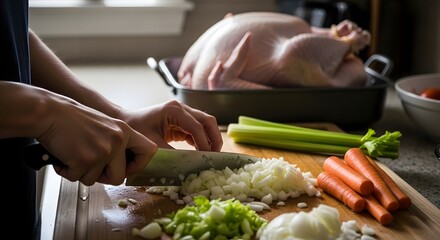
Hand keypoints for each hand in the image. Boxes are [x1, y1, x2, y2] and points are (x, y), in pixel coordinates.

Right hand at [36, 91, 157, 185]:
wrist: (49, 112)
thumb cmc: (71, 120)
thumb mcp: (104, 125)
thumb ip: (115, 142)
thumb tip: (121, 166)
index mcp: (124, 131)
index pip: (149, 151)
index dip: (138, 165)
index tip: (126, 168)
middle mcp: (118, 140)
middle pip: (119, 177)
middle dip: (103, 178)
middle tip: (90, 166)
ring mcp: (103, 150)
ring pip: (94, 180)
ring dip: (81, 173)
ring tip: (74, 154)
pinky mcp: (86, 160)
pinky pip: (77, 178)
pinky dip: (67, 171)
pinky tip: (64, 155)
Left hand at [119, 100, 222, 151]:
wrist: (125, 123)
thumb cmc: (135, 130)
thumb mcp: (152, 144)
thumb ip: (171, 153)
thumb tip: (188, 164)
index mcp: (174, 110)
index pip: (196, 126)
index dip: (204, 142)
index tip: (206, 157)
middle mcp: (181, 108)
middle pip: (207, 121)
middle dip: (214, 138)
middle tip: (215, 155)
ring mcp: (183, 114)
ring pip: (205, 124)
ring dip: (210, 139)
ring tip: (210, 156)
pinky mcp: (181, 122)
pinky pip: (197, 130)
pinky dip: (202, 141)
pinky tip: (201, 153)